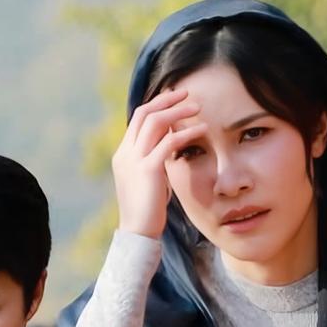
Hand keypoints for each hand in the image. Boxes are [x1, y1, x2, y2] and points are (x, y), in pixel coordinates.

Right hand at [112, 88, 205, 238]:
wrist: (137, 233)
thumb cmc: (146, 212)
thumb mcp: (148, 182)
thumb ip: (153, 163)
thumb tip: (168, 151)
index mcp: (123, 154)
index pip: (138, 119)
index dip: (156, 105)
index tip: (174, 99)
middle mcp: (126, 153)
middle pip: (145, 113)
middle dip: (166, 100)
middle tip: (186, 93)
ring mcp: (135, 160)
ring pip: (156, 122)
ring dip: (178, 111)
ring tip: (198, 107)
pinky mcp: (148, 170)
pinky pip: (169, 143)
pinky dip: (187, 133)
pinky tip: (202, 131)